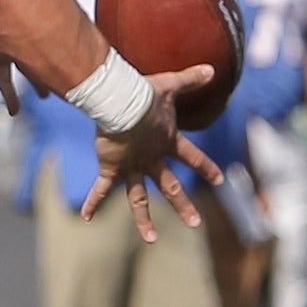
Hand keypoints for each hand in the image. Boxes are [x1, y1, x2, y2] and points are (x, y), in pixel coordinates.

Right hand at [80, 63, 222, 241]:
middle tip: (195, 224)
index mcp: (167, 142)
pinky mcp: (111, 167)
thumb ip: (191, 78)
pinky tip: (86, 217)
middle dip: (183, 206)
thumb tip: (212, 67)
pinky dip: (93, 201)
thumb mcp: (170, 84)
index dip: (206, 166)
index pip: (192, 156)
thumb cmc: (144, 93)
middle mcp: (152, 159)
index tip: (220, 180)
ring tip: (152, 239)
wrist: (121, 103)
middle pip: (171, 187)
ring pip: (140, 198)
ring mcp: (132, 166)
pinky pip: (101, 188)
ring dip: (145, 219)